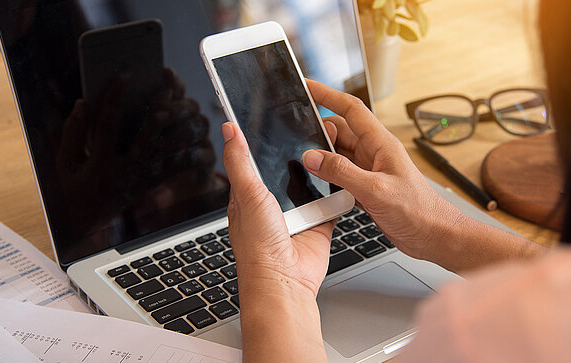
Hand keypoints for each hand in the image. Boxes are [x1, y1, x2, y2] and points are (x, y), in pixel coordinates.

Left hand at [221, 121, 335, 294]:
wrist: (285, 281)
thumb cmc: (258, 245)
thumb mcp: (246, 193)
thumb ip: (239, 161)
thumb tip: (229, 129)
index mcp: (249, 195)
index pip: (255, 160)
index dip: (263, 140)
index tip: (275, 118)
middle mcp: (273, 204)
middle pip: (287, 168)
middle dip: (298, 154)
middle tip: (310, 130)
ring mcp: (296, 213)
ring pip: (311, 182)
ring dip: (319, 172)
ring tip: (328, 151)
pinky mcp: (318, 222)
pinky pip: (331, 201)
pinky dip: (337, 192)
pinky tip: (341, 178)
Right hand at [302, 80, 459, 261]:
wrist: (435, 237)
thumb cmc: (419, 211)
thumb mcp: (376, 190)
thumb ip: (342, 173)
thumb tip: (312, 157)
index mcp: (381, 144)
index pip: (351, 109)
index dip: (327, 94)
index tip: (306, 86)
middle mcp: (375, 153)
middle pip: (340, 131)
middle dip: (318, 131)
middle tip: (296, 138)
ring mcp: (371, 171)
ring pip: (339, 154)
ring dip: (322, 157)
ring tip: (303, 162)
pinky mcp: (368, 189)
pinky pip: (342, 175)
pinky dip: (328, 177)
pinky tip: (319, 186)